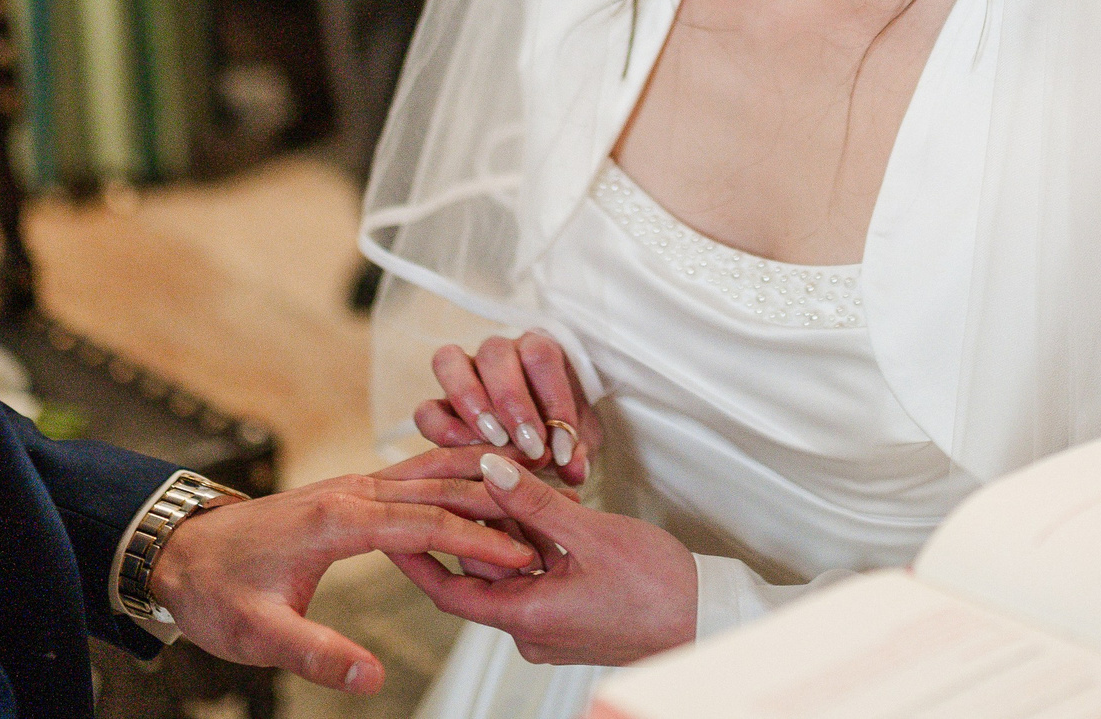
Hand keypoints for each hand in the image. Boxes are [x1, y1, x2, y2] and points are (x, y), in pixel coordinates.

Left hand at [147, 470, 534, 694]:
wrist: (178, 552)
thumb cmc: (214, 589)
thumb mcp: (259, 634)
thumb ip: (316, 652)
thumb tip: (371, 675)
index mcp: (336, 520)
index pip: (425, 522)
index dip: (477, 538)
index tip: (521, 555)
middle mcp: (348, 492)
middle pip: (439, 485)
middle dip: (496, 501)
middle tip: (549, 517)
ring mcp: (350, 487)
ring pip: (431, 470)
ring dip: (481, 477)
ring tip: (533, 487)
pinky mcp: (350, 492)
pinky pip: (414, 476)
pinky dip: (455, 474)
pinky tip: (482, 479)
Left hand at [383, 448, 699, 666]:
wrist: (708, 622)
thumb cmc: (660, 590)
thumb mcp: (593, 534)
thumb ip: (535, 502)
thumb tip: (489, 471)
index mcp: (528, 617)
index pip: (448, 590)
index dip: (415, 555)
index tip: (392, 523)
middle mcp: (533, 628)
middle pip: (478, 573)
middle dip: (464, 526)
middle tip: (444, 480)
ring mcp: (553, 624)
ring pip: (510, 570)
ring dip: (502, 530)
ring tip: (490, 482)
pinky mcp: (573, 614)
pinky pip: (536, 576)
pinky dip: (530, 543)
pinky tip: (535, 507)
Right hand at [416, 330, 601, 484]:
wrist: (535, 447)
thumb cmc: (559, 433)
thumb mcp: (576, 441)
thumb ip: (577, 452)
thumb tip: (573, 469)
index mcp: (536, 349)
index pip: (541, 355)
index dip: (552, 398)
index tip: (561, 447)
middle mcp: (497, 352)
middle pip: (494, 352)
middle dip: (511, 400)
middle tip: (528, 443)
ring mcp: (461, 375)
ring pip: (448, 362)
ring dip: (470, 402)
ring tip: (493, 441)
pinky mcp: (437, 407)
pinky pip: (425, 407)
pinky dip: (441, 428)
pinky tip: (465, 452)